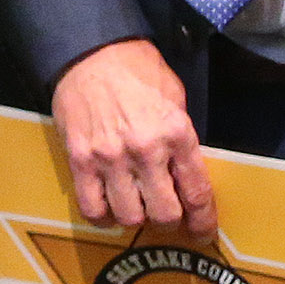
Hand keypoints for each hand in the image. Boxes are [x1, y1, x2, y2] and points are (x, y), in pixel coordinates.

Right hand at [51, 39, 215, 239]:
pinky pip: (91, 207)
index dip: (204, 222)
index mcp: (176, 133)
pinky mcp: (80, 159)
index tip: (202, 231)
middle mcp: (145, 150)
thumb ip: (182, 137)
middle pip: (164, 214)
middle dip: (169, 221)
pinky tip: (108, 207)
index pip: (197, 194)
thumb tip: (186, 172)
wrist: (89, 51)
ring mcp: (110, 157)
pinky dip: (102, 216)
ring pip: (129, 216)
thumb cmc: (137, 70)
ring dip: (135, 217)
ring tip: (135, 206)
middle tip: (165, 214)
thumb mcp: (174, 98)